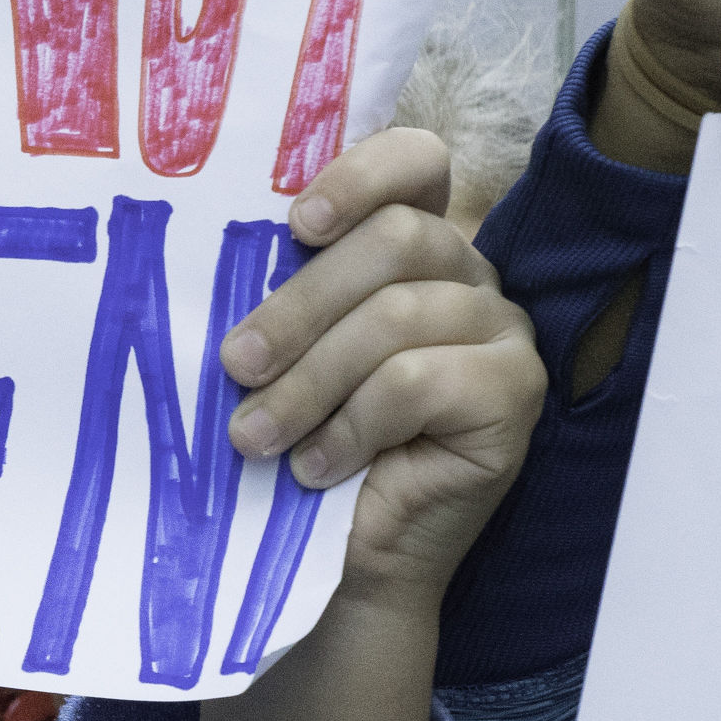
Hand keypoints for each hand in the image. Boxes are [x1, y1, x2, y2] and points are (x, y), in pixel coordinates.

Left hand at [199, 127, 543, 720]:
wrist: (351, 556)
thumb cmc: (308, 443)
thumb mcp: (287, 356)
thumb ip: (280, 295)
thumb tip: (206, 257)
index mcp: (420, 245)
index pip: (418, 164)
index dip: (361, 176)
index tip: (295, 223)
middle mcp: (473, 276)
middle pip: (396, 242)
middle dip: (299, 306)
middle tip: (234, 365)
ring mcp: (503, 334)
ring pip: (398, 320)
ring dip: (309, 382)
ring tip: (255, 437)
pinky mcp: (514, 396)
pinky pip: (418, 383)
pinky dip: (352, 426)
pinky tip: (317, 466)